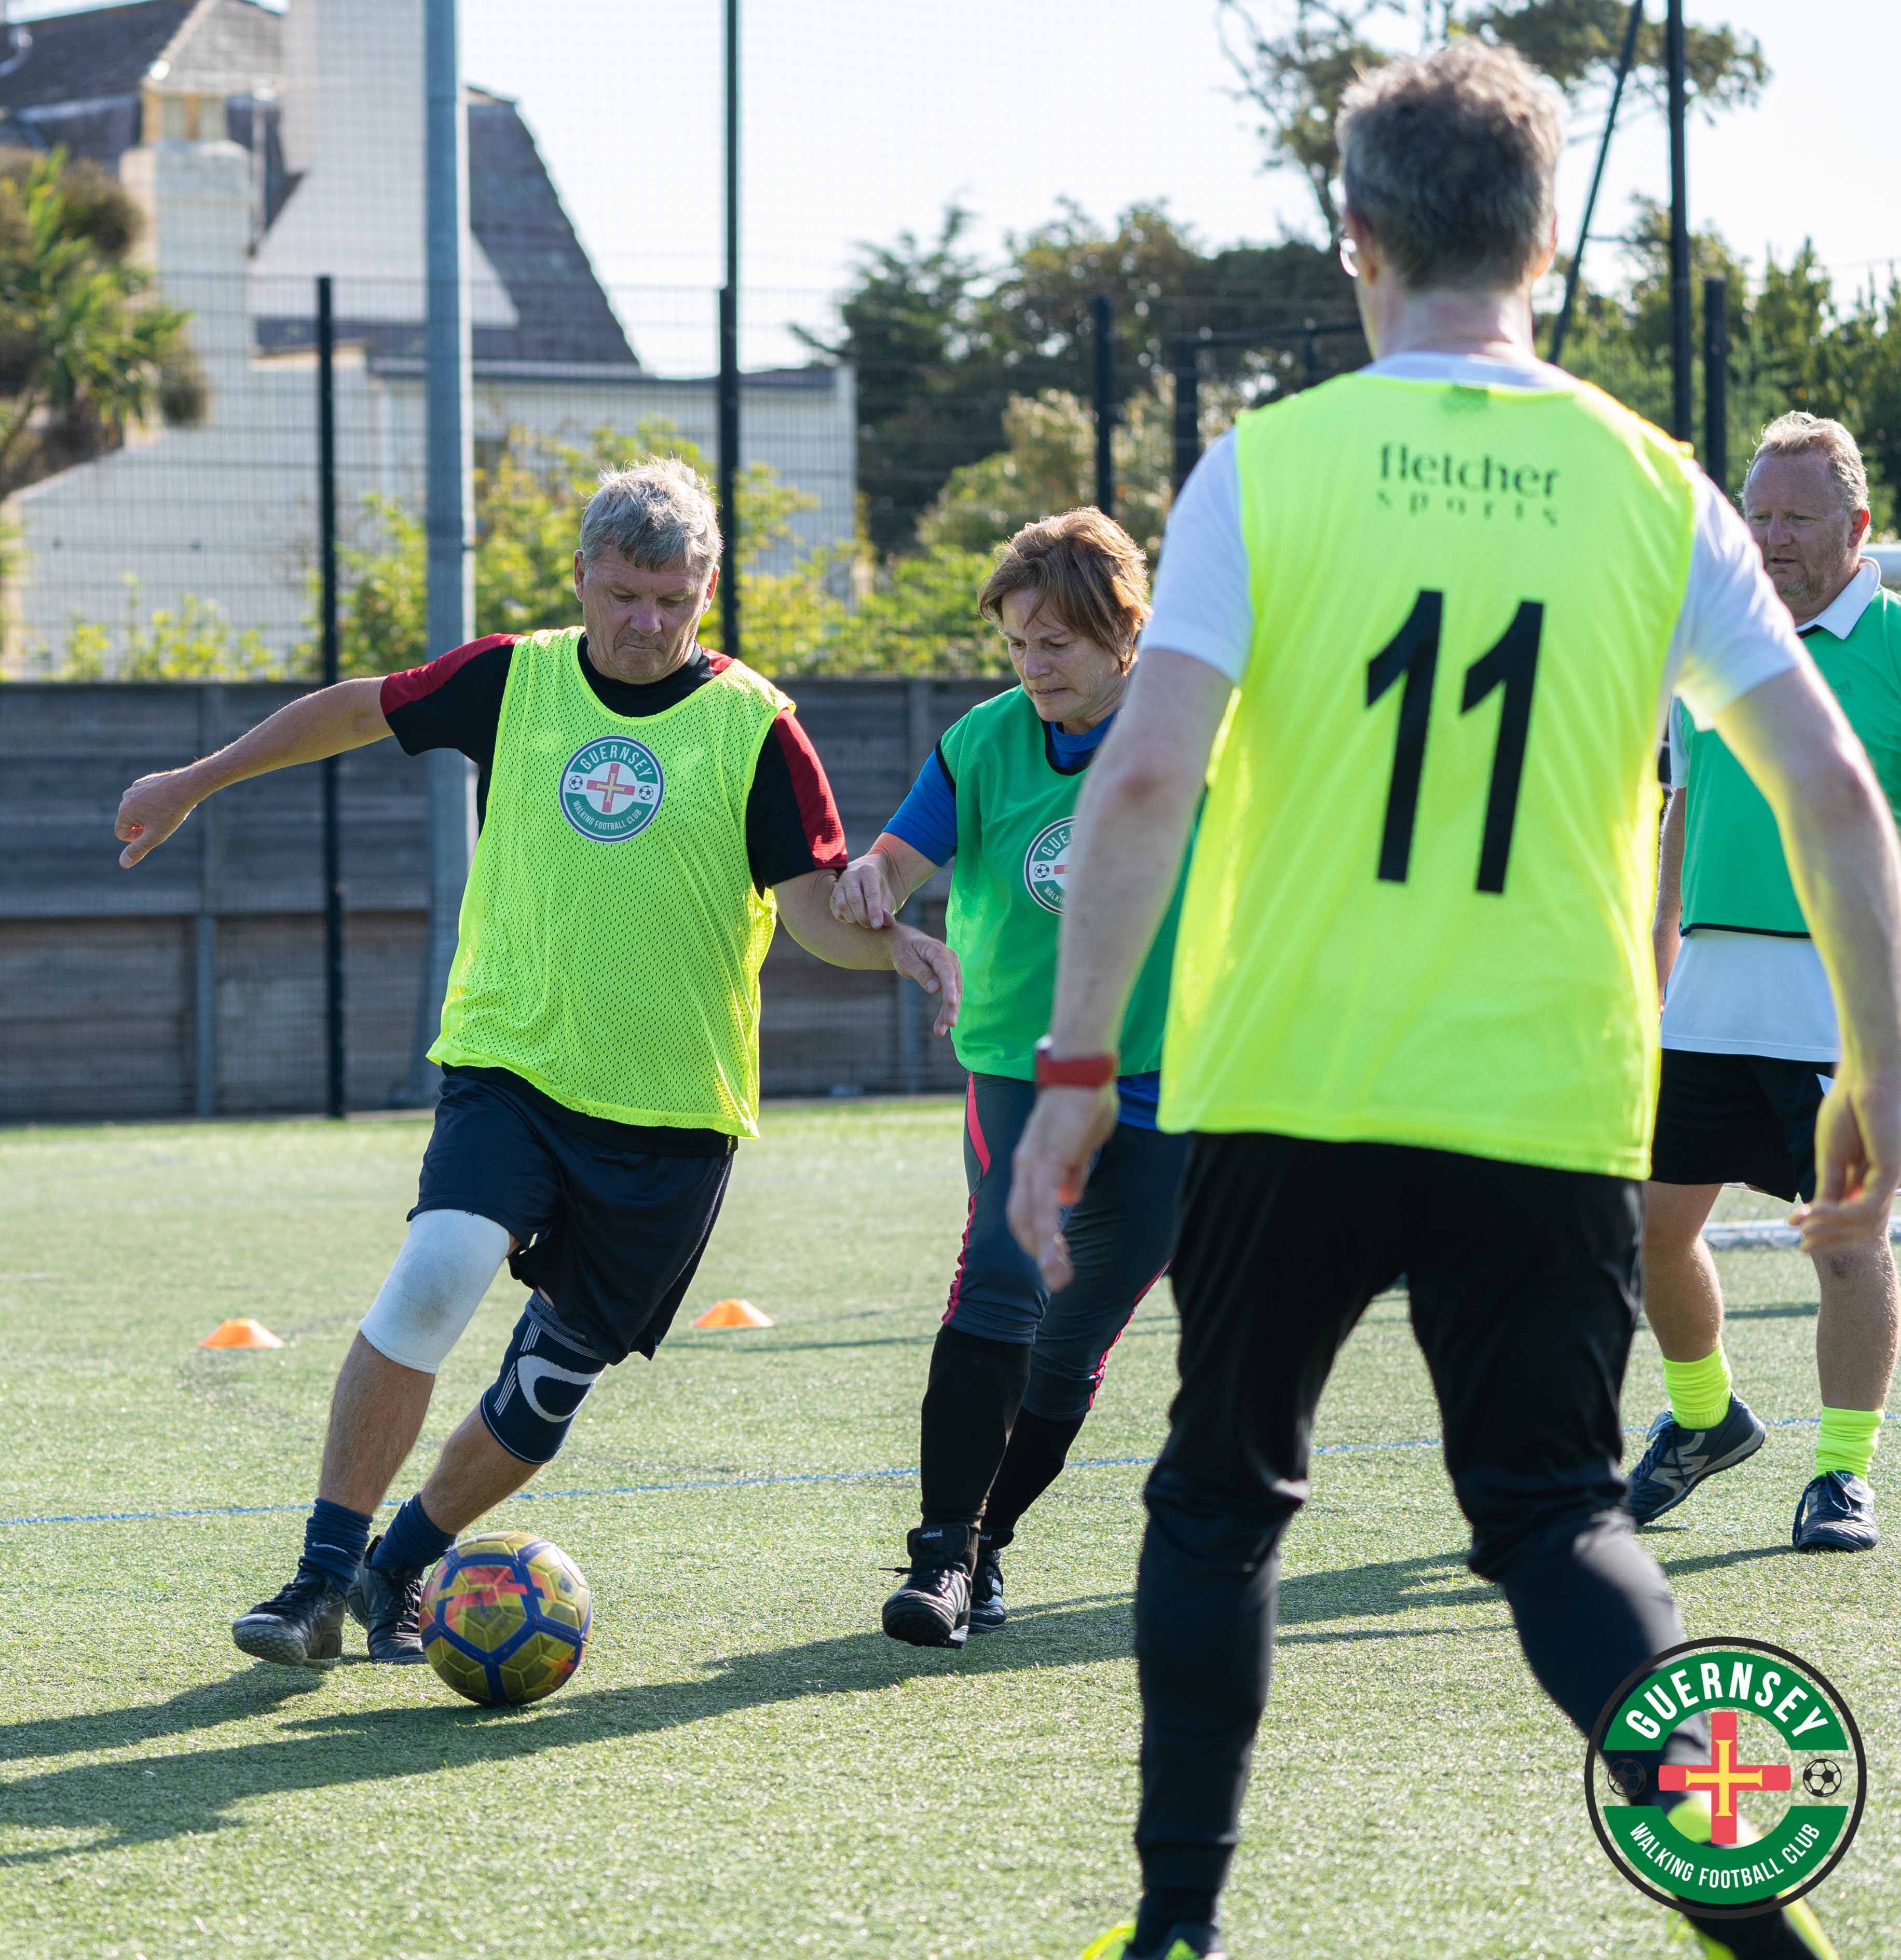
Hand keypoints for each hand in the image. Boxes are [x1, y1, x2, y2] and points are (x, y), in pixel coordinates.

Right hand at [116, 767, 202, 867]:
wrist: (188, 786)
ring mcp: (136, 787)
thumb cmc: (171, 812)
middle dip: (144, 826)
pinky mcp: (146, 781)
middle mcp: (126, 797)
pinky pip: (147, 798)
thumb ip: (138, 849)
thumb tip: (123, 863)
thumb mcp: (155, 835)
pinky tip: (169, 802)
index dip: (138, 838)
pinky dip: (156, 803)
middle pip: (130, 821)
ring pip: (140, 810)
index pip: (121, 834)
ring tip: (167, 811)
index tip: (154, 832)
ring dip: (150, 815)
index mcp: (124, 811)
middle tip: (163, 822)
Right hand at [831, 852, 897, 928]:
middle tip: (870, 925)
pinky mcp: (833, 894)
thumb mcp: (886, 894)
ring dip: (852, 918)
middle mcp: (851, 875)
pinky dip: (844, 918)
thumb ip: (887, 908)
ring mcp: (839, 884)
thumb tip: (889, 922)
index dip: (874, 911)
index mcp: (868, 872)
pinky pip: (835, 909)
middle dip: (863, 917)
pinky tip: (853, 919)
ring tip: (862, 922)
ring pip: (842, 905)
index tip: (877, 925)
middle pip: (855, 900)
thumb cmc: (877, 887)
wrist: (863, 877)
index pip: (871, 893)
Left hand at [888, 922, 959, 1035]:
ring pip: (954, 993)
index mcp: (938, 951)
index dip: (950, 988)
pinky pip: (950, 995)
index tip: (951, 1003)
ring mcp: (952, 969)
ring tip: (940, 1031)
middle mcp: (950, 959)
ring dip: (949, 1012)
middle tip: (948, 1024)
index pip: (947, 972)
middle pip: (954, 985)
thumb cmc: (903, 950)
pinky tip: (941, 1025)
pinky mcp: (950, 977)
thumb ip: (921, 973)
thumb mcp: (906, 961)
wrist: (905, 943)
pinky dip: (946, 1010)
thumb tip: (936, 990)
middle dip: (952, 1006)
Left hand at [1007, 1083, 1117, 1288]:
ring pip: (1031, 1219)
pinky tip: (1055, 1257)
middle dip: (1039, 1250)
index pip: (1026, 1206)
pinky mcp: (1047, 1163)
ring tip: (1059, 1279)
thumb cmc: (1085, 1100)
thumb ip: (1074, 1169)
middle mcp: (1026, 1165)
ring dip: (1045, 1253)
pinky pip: (1043, 1207)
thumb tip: (1068, 1197)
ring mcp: (1033, 1164)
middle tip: (1058, 1277)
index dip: (1037, 1232)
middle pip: (1022, 1219)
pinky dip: (1047, 1236)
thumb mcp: (1083, 1143)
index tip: (1054, 1254)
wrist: (1081, 1069)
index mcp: (1033, 1161)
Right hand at [1789, 1068, 1900, 1252]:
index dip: (1824, 1227)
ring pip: (1864, 1223)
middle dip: (1830, 1239)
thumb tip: (1816, 1215)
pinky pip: (1864, 1208)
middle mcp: (1885, 1183)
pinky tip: (1815, 1212)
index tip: (1792, 1227)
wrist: (1866, 1078)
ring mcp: (1891, 1179)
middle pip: (1861, 1228)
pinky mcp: (1891, 1173)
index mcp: (1870, 1177)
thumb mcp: (1830, 1155)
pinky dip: (1837, 1215)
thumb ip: (1828, 1186)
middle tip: (1801, 1247)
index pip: (1852, 1215)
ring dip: (1830, 1230)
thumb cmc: (1848, 1108)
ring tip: (1803, 1229)